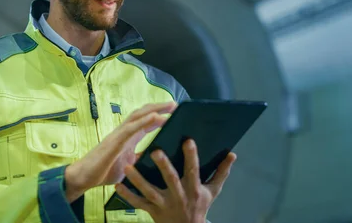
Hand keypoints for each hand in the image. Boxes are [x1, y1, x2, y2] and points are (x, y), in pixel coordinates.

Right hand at [64, 102, 176, 201]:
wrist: (83, 178)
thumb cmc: (103, 171)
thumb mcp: (128, 165)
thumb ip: (139, 158)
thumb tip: (154, 157)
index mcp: (128, 137)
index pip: (145, 121)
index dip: (159, 115)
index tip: (173, 112)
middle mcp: (124, 132)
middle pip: (143, 113)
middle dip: (159, 107)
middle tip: (175, 104)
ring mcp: (118, 135)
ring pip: (138, 116)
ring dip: (155, 109)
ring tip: (170, 106)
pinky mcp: (115, 141)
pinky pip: (131, 128)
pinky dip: (145, 120)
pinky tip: (156, 116)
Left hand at [115, 139, 236, 222]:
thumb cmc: (200, 207)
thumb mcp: (213, 191)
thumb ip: (221, 172)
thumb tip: (232, 154)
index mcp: (193, 189)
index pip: (193, 170)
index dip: (191, 156)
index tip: (188, 140)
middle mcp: (178, 196)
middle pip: (170, 180)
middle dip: (163, 166)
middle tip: (154, 150)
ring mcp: (164, 205)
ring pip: (149, 191)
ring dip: (138, 179)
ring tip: (128, 166)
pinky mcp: (152, 211)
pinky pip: (138, 203)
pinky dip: (127, 195)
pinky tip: (118, 184)